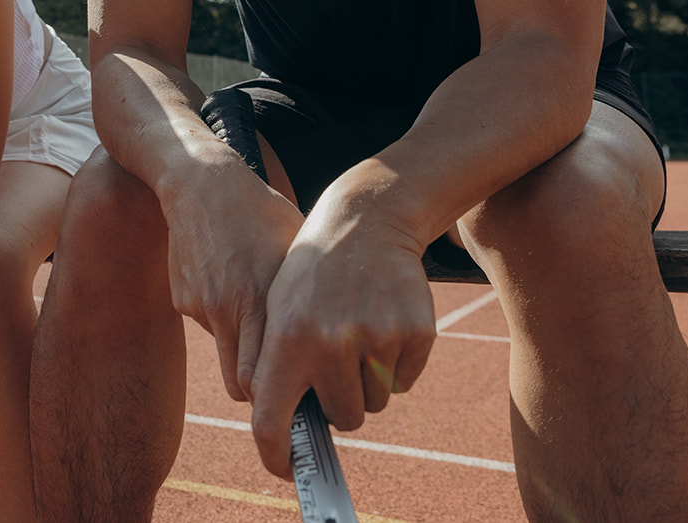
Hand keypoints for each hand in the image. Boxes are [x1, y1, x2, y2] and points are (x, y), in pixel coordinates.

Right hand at [163, 166, 305, 401]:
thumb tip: (342, 345)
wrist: (203, 183)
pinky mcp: (183, 299)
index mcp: (259, 298)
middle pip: (242, 383)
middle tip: (286, 384)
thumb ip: (311, 299)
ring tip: (264, 332)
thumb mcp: (297, 250)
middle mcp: (226, 308)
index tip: (303, 397)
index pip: (266, 378)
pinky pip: (209, 326)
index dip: (283, 396)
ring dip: (244, 358)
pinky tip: (235, 288)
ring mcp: (201, 306)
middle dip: (263, 392)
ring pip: (226, 357)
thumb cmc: (262, 214)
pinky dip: (224, 321)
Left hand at [248, 206, 434, 478]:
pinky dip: (396, 364)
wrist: (366, 220)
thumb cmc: (312, 273)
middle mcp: (331, 343)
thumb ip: (274, 368)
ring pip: (376, 403)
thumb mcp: (278, 309)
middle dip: (341, 399)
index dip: (277, 456)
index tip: (289, 469)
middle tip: (337, 355)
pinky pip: (404, 382)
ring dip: (368, 381)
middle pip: (344, 418)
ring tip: (357, 330)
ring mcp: (377, 338)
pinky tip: (382, 320)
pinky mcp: (416, 334)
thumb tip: (279, 433)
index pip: (271, 421)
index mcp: (287, 338)